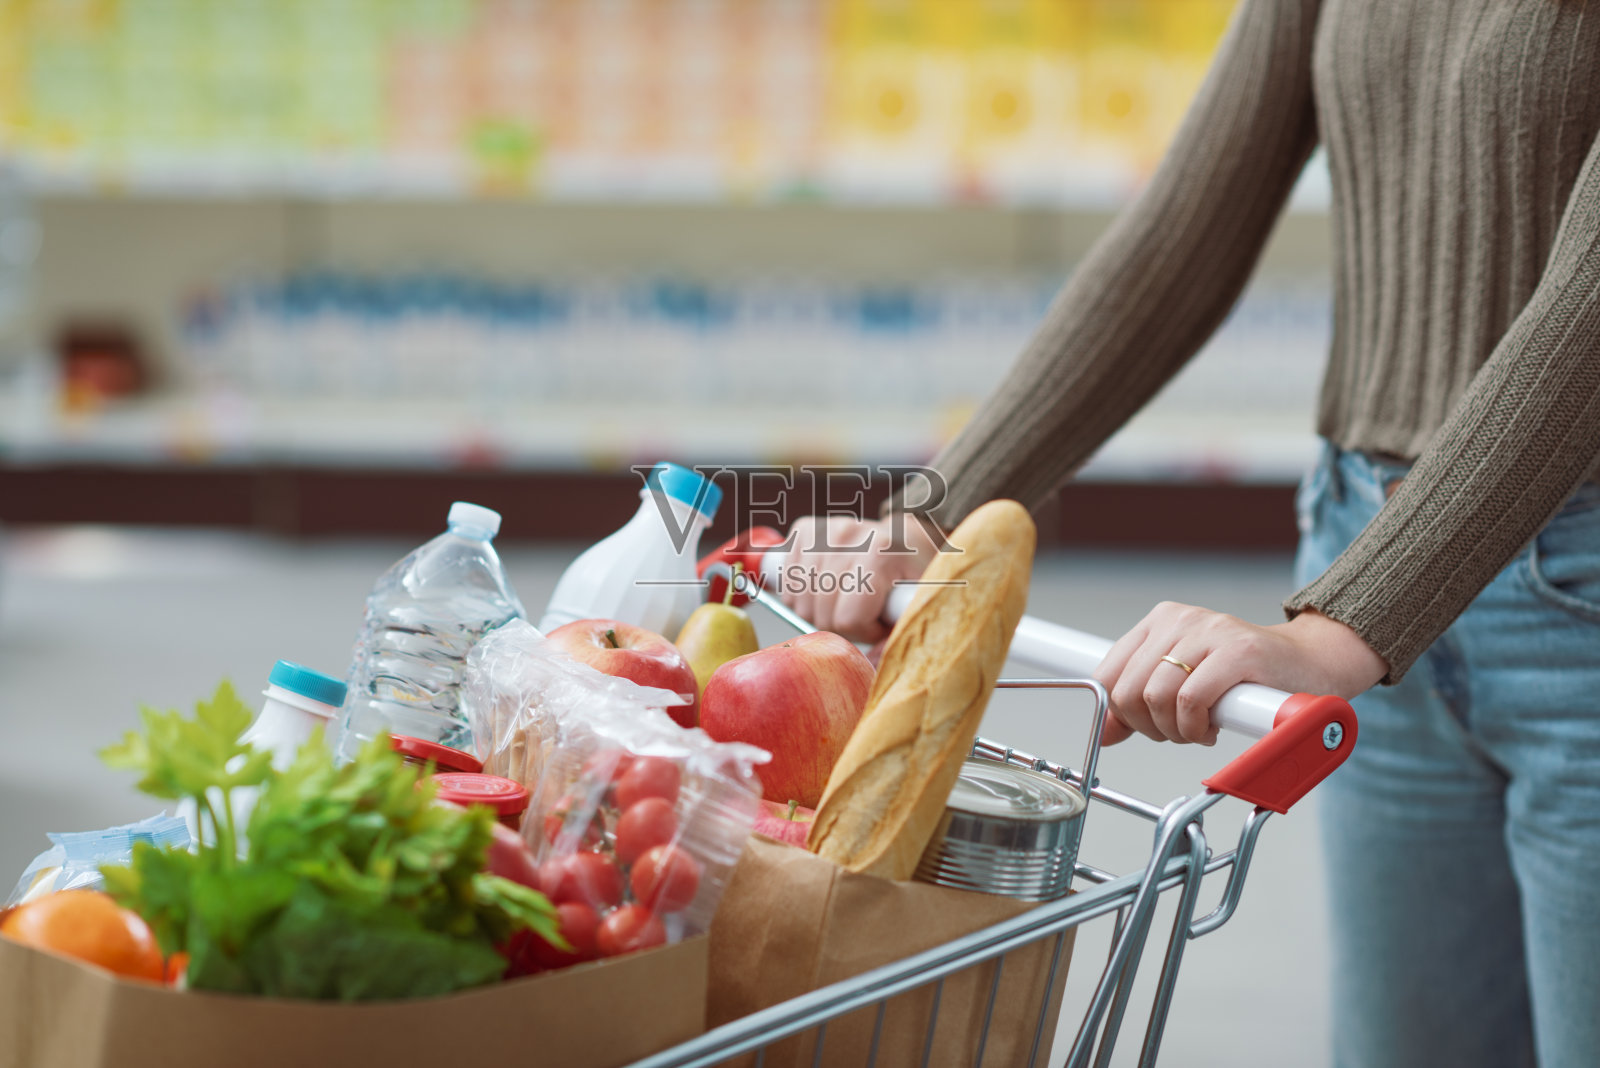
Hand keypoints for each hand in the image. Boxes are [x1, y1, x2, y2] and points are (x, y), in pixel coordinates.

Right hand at [781, 515, 940, 642]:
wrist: (907, 540)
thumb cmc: (915, 574)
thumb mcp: (920, 606)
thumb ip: (899, 637)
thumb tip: (870, 662)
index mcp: (883, 552)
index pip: (847, 617)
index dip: (863, 630)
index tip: (880, 622)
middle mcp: (849, 534)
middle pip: (820, 610)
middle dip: (841, 622)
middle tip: (864, 612)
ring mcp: (824, 530)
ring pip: (799, 597)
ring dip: (818, 608)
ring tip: (846, 599)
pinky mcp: (806, 529)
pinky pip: (787, 577)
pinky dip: (800, 590)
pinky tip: (824, 586)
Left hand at [1093, 603, 1386, 745]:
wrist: (1309, 662)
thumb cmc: (1244, 676)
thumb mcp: (1183, 684)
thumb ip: (1142, 702)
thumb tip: (1104, 732)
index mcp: (1160, 621)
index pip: (1108, 672)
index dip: (1116, 713)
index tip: (1133, 731)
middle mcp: (1179, 619)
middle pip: (1129, 690)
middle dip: (1149, 726)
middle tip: (1177, 732)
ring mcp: (1209, 631)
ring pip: (1157, 697)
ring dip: (1175, 730)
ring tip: (1198, 730)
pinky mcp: (1238, 650)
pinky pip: (1191, 701)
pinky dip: (1195, 727)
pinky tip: (1212, 728)